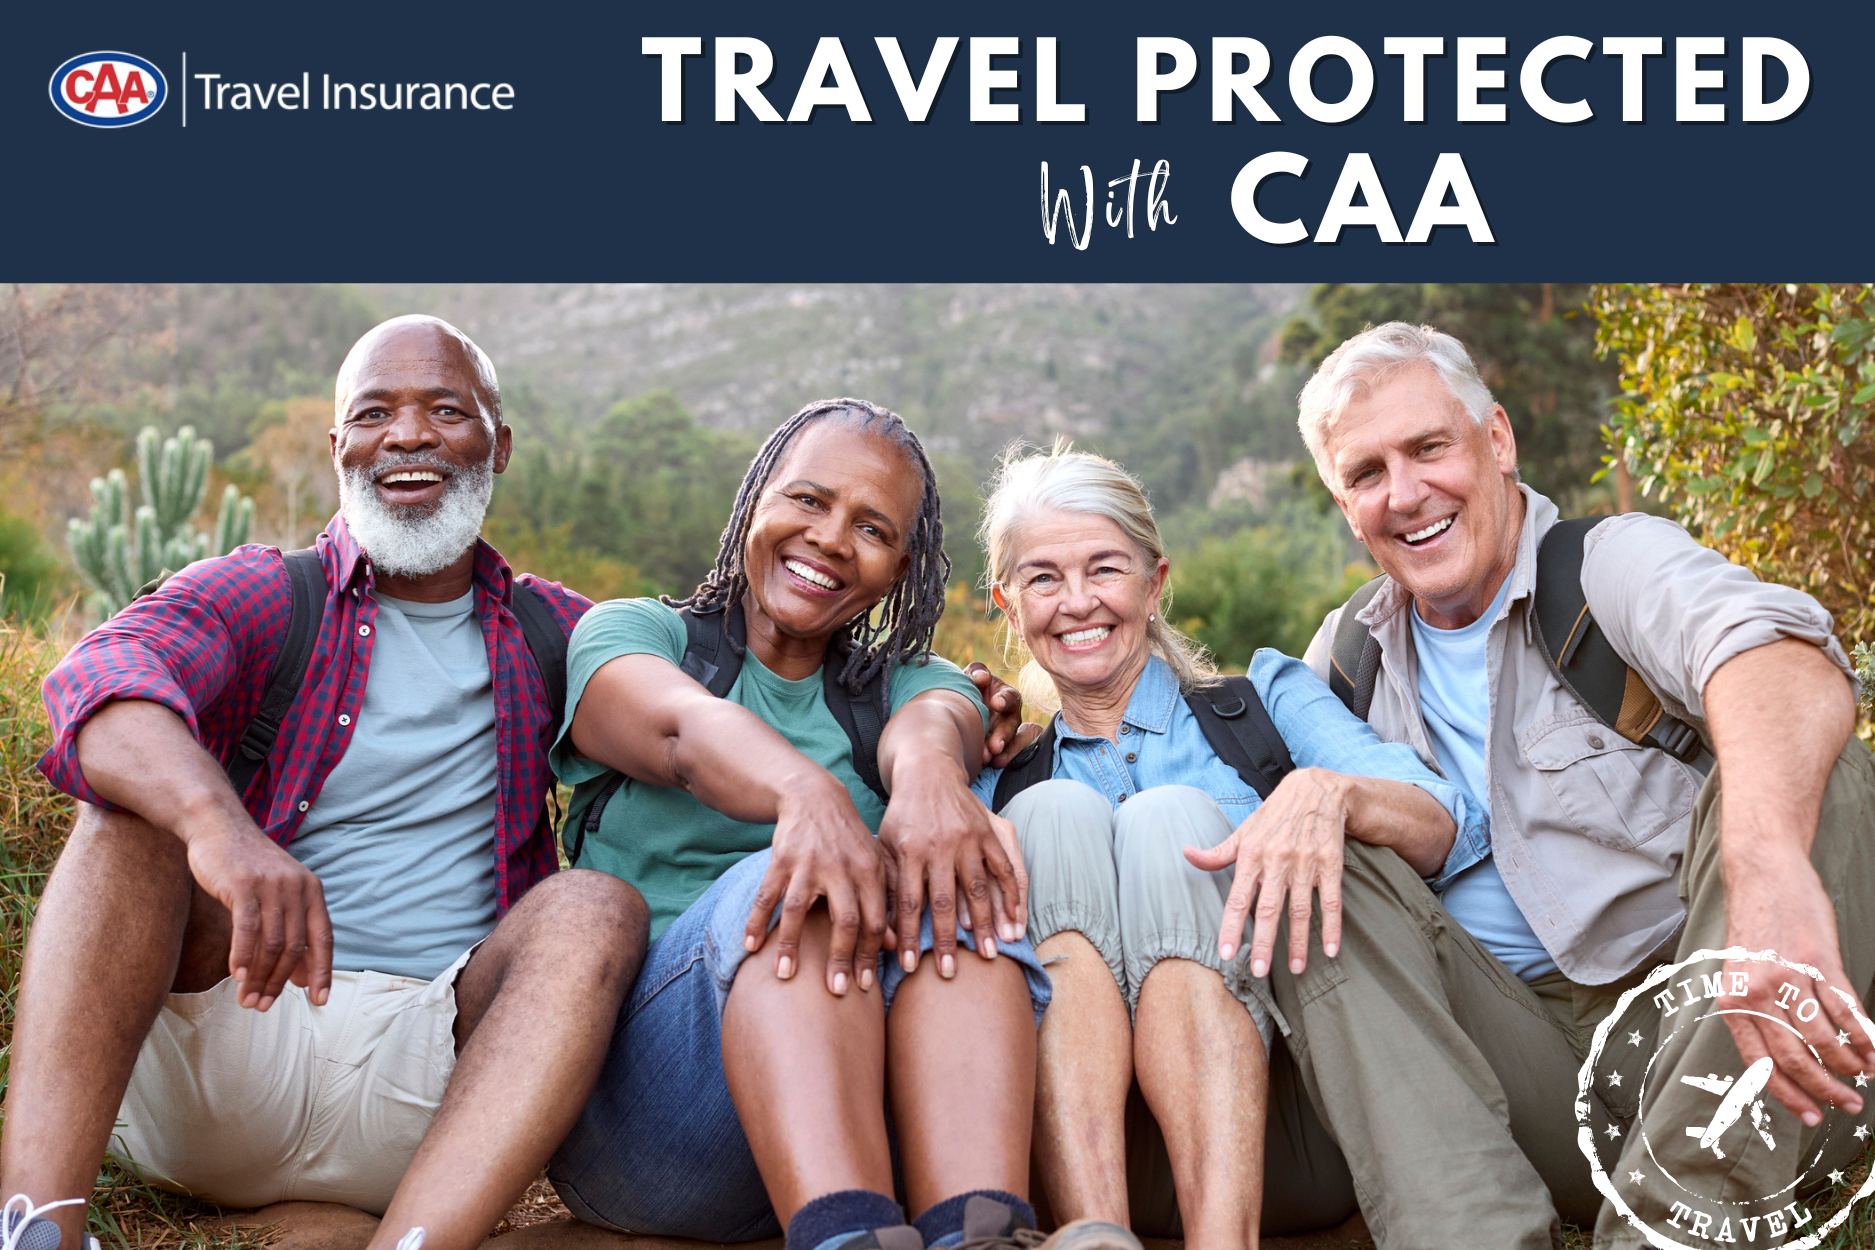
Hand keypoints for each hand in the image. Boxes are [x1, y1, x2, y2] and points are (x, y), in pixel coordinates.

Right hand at [185, 819, 332, 1010]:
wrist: (218, 827)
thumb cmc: (247, 867)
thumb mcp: (277, 896)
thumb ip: (290, 932)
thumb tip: (303, 978)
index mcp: (312, 891)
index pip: (323, 939)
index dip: (322, 971)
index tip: (319, 1000)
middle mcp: (298, 887)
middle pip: (295, 946)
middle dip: (280, 981)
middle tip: (262, 1005)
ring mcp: (272, 885)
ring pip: (271, 942)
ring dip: (259, 976)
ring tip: (248, 999)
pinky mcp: (244, 884)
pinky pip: (247, 928)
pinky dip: (243, 956)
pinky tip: (237, 975)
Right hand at [744, 772, 890, 994]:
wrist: (815, 797)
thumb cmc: (850, 839)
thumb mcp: (875, 863)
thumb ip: (885, 901)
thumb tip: (893, 945)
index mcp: (869, 872)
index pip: (875, 920)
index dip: (871, 954)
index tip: (864, 984)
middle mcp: (841, 868)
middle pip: (844, 921)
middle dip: (840, 959)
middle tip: (836, 991)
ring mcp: (808, 864)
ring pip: (799, 911)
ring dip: (791, 945)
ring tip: (785, 975)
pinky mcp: (781, 859)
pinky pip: (766, 895)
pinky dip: (757, 921)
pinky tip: (751, 946)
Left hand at [877, 755, 1027, 977]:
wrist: (929, 771)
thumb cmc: (902, 815)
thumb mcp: (885, 842)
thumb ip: (887, 880)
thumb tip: (883, 927)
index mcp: (909, 850)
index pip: (907, 902)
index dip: (908, 936)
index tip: (910, 966)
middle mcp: (939, 847)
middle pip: (943, 902)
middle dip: (946, 941)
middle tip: (950, 973)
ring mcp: (968, 840)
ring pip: (977, 889)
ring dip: (985, 925)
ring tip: (990, 954)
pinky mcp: (989, 834)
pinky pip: (1004, 869)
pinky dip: (1011, 897)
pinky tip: (1015, 922)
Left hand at [966, 662, 1042, 766]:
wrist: (960, 710)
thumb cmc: (969, 689)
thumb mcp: (971, 678)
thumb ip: (976, 673)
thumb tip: (982, 678)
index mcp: (1005, 696)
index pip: (1010, 697)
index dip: (1004, 699)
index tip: (996, 703)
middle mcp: (1009, 716)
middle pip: (1011, 725)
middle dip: (1004, 735)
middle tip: (995, 745)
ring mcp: (1006, 733)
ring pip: (1010, 742)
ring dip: (1002, 750)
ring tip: (988, 757)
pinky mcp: (1002, 748)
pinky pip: (1008, 754)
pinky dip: (1002, 758)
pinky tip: (993, 764)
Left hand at [1185, 767, 1347, 978]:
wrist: (1317, 790)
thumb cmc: (1274, 816)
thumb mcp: (1244, 830)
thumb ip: (1217, 852)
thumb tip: (1186, 854)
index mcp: (1251, 854)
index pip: (1238, 898)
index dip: (1231, 927)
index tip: (1227, 954)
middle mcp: (1277, 859)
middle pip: (1269, 908)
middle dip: (1264, 942)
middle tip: (1260, 971)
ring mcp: (1305, 862)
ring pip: (1301, 909)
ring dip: (1299, 942)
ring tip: (1297, 969)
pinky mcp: (1331, 863)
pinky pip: (1331, 900)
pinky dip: (1332, 926)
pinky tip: (1330, 949)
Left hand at [1720, 849, 1874, 1124]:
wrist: (1763, 875)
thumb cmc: (1754, 927)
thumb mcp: (1740, 972)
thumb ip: (1757, 1012)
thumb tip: (1782, 1062)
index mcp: (1731, 1001)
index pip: (1760, 1062)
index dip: (1789, 1094)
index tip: (1811, 1117)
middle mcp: (1757, 992)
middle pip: (1796, 1057)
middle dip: (1825, 1088)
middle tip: (1848, 1105)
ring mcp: (1789, 976)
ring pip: (1825, 1037)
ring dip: (1849, 1064)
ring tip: (1864, 1077)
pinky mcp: (1820, 961)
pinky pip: (1846, 1010)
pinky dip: (1865, 1036)